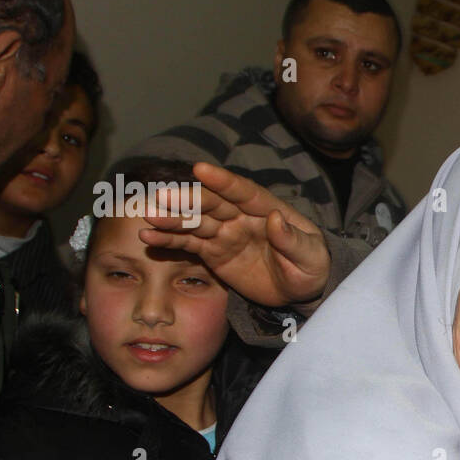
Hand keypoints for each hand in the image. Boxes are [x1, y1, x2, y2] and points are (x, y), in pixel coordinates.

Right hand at [138, 161, 331, 306]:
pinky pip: (189, 245)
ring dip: (172, 219)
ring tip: (148, 216)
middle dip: (188, 200)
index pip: (244, 192)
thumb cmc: (311, 266)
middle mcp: (242, 216)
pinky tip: (148, 238)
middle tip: (163, 196)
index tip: (201, 169)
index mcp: (267, 209)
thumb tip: (275, 219)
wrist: (300, 290)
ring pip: (195, 222)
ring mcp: (225, 233)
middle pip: (212, 204)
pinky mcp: (214, 253)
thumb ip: (293, 239)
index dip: (224, 182)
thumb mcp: (310, 256)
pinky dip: (169, 241)